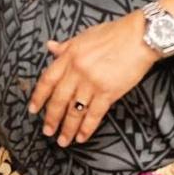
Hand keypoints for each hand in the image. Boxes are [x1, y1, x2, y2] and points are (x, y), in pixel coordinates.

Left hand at [29, 12, 158, 146]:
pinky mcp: (109, 92)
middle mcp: (77, 71)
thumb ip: (66, 46)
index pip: (47, 80)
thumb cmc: (114, 34)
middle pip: (59, 99)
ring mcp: (92, 82)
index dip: (38, 96)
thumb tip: (50, 47)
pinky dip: (86, 128)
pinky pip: (94, 114)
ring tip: (62, 140)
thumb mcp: (84, 36)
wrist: (140, 37)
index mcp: (69, 56)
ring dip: (67, 128)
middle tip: (47, 131)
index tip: (33, 109)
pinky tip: (81, 137)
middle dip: (51, 118)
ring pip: (75, 110)